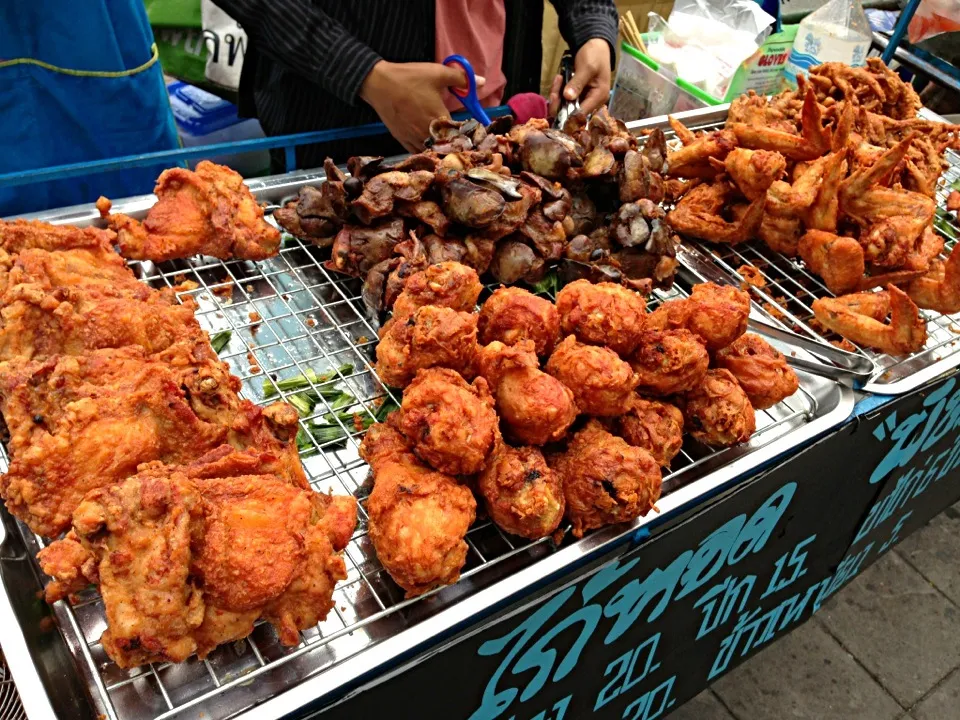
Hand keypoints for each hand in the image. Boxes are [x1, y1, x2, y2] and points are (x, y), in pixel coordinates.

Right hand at [361, 61, 483, 152]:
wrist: (378, 84)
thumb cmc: (409, 78)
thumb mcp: (437, 73)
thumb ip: (461, 78)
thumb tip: (481, 82)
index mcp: (439, 118)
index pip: (461, 136)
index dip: (469, 138)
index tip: (475, 137)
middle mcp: (427, 133)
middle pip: (447, 148)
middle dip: (456, 146)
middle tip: (464, 143)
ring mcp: (413, 138)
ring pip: (432, 152)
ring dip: (440, 150)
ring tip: (447, 146)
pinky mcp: (402, 140)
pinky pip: (417, 152)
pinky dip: (425, 151)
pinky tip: (430, 145)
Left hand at [548, 38, 611, 117]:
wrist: (593, 43)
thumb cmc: (594, 54)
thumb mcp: (587, 68)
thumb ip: (578, 83)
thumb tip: (568, 97)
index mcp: (599, 97)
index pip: (582, 113)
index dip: (567, 113)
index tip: (556, 100)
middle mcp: (592, 101)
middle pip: (572, 112)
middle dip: (559, 103)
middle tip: (553, 91)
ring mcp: (583, 98)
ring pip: (565, 106)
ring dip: (558, 94)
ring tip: (558, 79)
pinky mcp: (577, 94)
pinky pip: (564, 98)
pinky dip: (559, 90)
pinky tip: (559, 78)